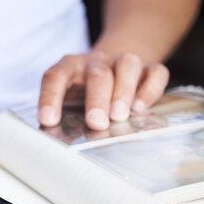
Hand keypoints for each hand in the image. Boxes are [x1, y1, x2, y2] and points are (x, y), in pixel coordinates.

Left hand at [38, 51, 169, 129]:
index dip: (50, 98)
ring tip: (120, 116)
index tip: (48, 120)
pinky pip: (155, 72)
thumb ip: (65, 115)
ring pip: (127, 66)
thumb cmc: (84, 91)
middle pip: (97, 74)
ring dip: (123, 91)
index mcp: (70, 67)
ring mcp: (122, 61)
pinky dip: (149, 90)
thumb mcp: (69, 99)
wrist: (113, 67)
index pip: (55, 77)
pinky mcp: (148, 67)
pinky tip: (141, 108)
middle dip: (97, 99)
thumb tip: (60, 141)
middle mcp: (96, 61)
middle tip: (96, 122)